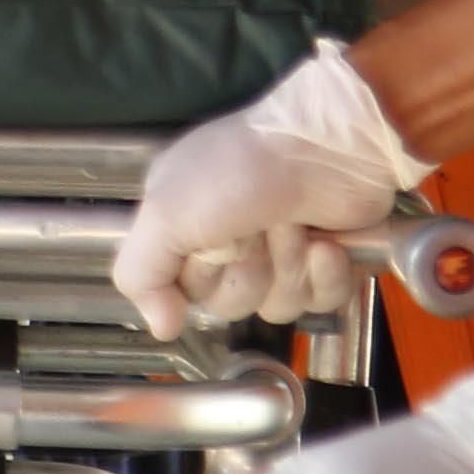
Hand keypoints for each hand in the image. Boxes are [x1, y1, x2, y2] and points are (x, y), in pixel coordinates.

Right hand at [114, 40, 425, 339]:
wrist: (325, 143)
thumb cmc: (238, 170)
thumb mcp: (165, 212)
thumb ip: (140, 273)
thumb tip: (162, 329)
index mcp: (187, 225)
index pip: (184, 291)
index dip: (200, 277)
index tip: (208, 242)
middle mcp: (231, 240)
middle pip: (231, 304)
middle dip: (248, 271)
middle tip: (256, 227)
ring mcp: (285, 250)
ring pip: (278, 306)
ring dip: (288, 267)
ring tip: (295, 224)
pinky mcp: (333, 259)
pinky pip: (323, 300)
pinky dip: (326, 275)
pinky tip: (327, 243)